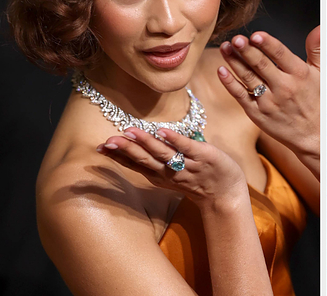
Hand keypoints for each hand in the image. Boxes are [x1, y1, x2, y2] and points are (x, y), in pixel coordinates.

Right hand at [97, 127, 246, 207]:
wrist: (225, 194)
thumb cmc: (197, 179)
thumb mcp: (170, 173)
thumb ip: (154, 160)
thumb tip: (135, 142)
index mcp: (160, 174)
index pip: (136, 164)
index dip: (118, 156)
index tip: (101, 147)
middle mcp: (170, 172)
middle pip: (145, 160)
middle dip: (126, 150)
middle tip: (108, 141)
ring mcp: (187, 165)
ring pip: (163, 154)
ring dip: (146, 143)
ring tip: (130, 132)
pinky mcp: (204, 156)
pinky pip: (187, 148)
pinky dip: (175, 140)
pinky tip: (163, 132)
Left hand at [217, 27, 319, 163]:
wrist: (315, 137)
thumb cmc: (319, 102)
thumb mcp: (323, 73)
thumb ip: (317, 48)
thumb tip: (318, 27)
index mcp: (300, 75)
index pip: (281, 55)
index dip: (267, 44)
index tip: (256, 34)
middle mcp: (284, 88)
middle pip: (261, 65)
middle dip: (246, 50)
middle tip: (235, 39)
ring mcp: (269, 102)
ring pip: (248, 78)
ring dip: (234, 61)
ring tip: (225, 47)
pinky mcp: (258, 114)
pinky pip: (241, 96)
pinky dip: (230, 83)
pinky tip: (221, 70)